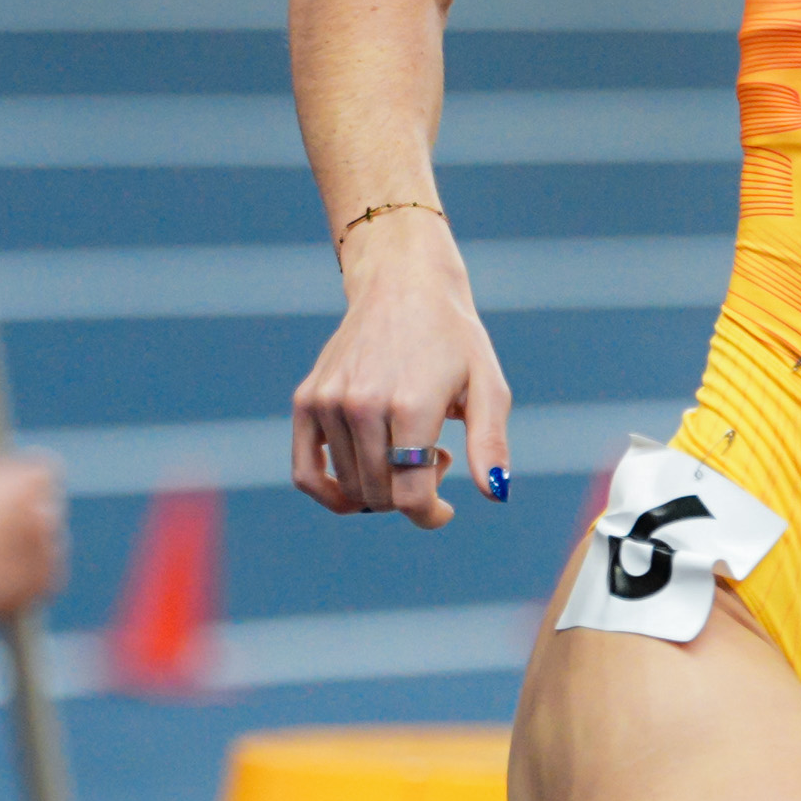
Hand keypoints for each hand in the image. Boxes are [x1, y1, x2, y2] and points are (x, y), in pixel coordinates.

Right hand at [291, 209, 512, 530]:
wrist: (403, 285)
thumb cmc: (454, 339)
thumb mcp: (488, 386)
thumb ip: (490, 443)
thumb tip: (495, 494)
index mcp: (411, 405)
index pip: (410, 497)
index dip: (429, 516)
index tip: (444, 511)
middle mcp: (363, 405)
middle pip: (381, 496)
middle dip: (412, 494)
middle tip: (434, 458)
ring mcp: (329, 402)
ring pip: (350, 487)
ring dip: (382, 485)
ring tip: (407, 446)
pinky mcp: (307, 400)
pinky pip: (305, 471)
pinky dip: (329, 492)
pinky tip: (356, 487)